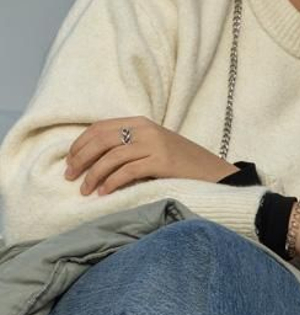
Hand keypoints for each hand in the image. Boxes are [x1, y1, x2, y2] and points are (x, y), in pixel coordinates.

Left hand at [65, 117, 237, 194]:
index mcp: (140, 122)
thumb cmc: (180, 164)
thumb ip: (128, 145)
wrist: (214, 173)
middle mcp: (146, 129)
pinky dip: (111, 182)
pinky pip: (127, 171)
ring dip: (93, 175)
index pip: (99, 127)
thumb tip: (91, 158)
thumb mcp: (152, 146)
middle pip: (101, 140)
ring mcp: (155, 144)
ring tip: (86, 190)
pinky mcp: (162, 161)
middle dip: (80, 160)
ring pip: (111, 157)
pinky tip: (105, 192)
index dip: (79, 144)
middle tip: (70, 177)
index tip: (69, 162)